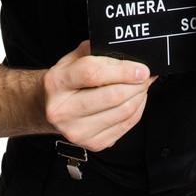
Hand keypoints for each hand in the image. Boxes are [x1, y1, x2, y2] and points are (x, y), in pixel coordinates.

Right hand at [43, 39, 158, 150]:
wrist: (50, 107)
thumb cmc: (65, 80)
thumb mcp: (73, 58)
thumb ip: (96, 51)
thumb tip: (128, 52)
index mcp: (56, 82)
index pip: (93, 74)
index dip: (122, 71)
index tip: (141, 69)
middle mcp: (63, 110)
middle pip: (112, 96)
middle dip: (136, 84)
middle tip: (145, 75)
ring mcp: (77, 130)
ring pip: (123, 112)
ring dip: (140, 96)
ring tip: (141, 85)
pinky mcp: (92, 143)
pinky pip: (126, 126)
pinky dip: (137, 110)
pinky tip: (135, 99)